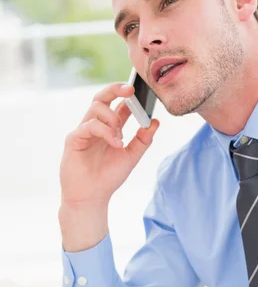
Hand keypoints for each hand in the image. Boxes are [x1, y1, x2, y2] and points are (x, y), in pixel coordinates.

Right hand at [60, 82, 159, 209]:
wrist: (92, 197)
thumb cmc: (108, 177)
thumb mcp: (131, 157)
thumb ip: (143, 140)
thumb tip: (155, 121)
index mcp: (109, 128)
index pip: (118, 105)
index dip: (128, 96)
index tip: (141, 91)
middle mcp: (95, 126)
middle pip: (102, 98)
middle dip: (115, 89)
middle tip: (129, 89)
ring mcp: (83, 131)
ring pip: (95, 108)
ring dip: (112, 118)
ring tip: (120, 136)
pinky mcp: (74, 139)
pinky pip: (89, 126)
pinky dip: (105, 132)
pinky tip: (116, 143)